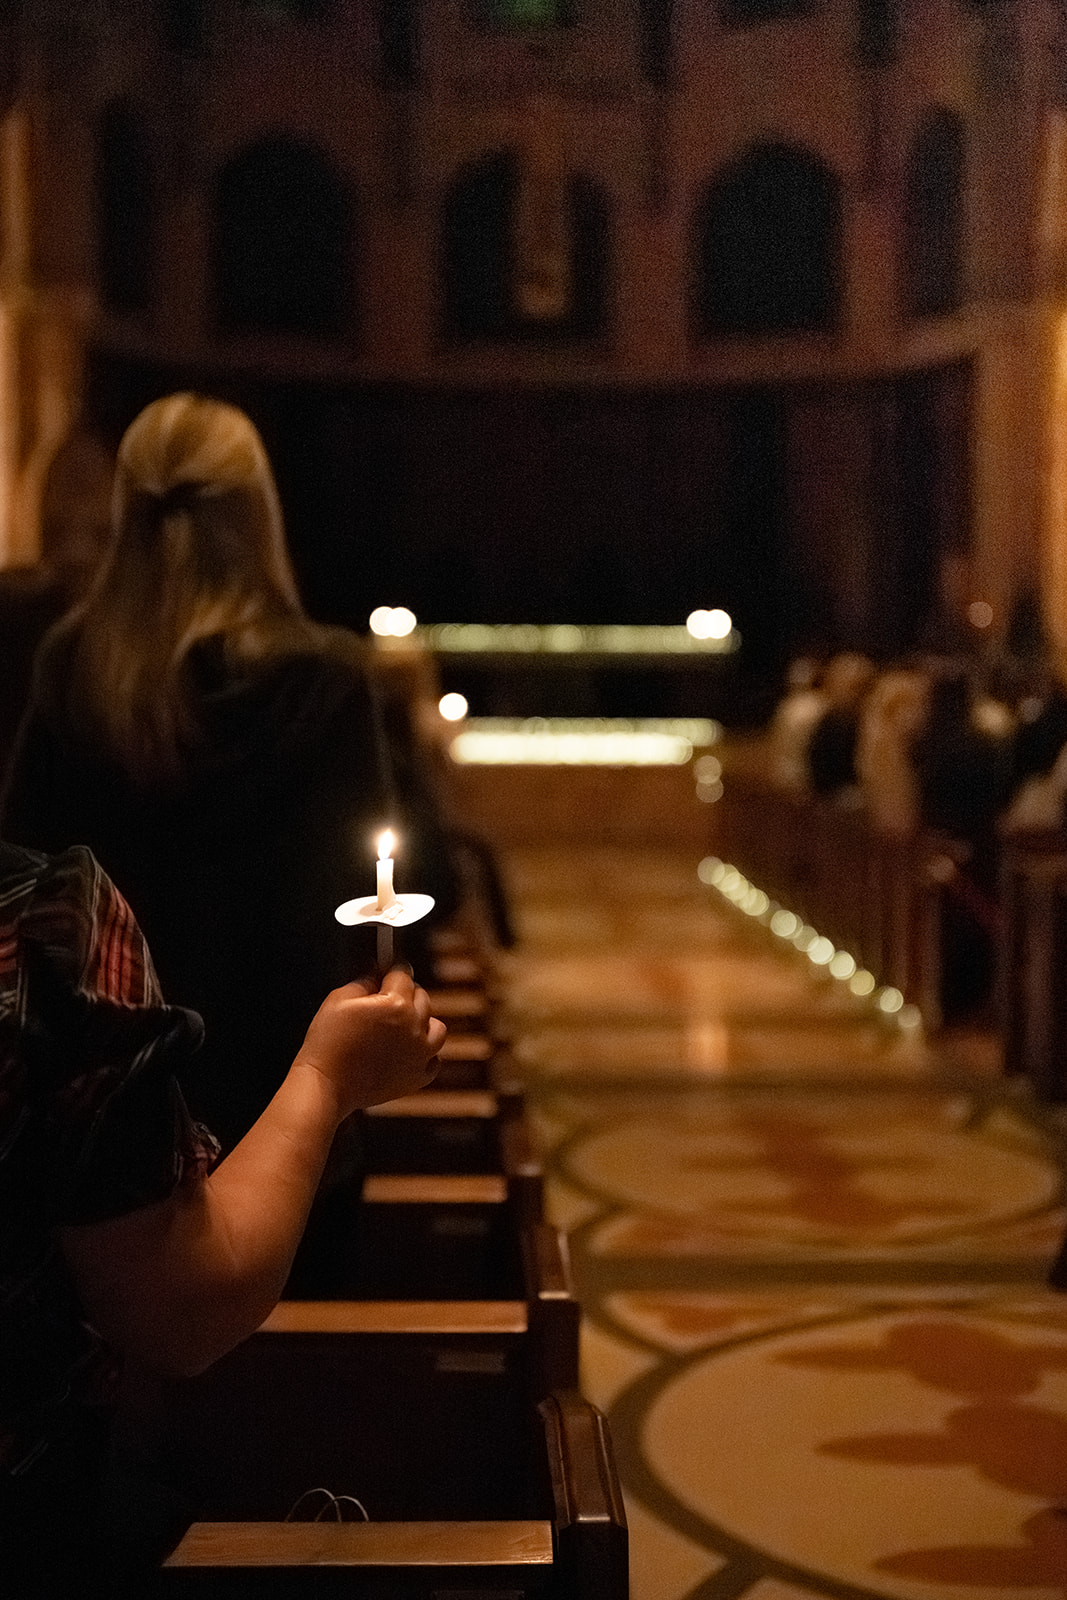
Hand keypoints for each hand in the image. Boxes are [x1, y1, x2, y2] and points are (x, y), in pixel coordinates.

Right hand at [295, 969, 445, 1117]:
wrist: (326, 1085)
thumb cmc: (328, 1043)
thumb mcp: (338, 999)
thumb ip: (363, 980)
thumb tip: (375, 971)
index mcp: (396, 1004)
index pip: (403, 975)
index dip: (390, 973)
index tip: (385, 975)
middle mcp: (414, 1027)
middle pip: (422, 998)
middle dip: (405, 995)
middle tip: (385, 1002)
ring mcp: (420, 1054)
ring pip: (437, 1028)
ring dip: (423, 1023)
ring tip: (402, 1027)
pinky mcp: (418, 1077)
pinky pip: (434, 1059)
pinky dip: (425, 1054)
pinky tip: (407, 1052)